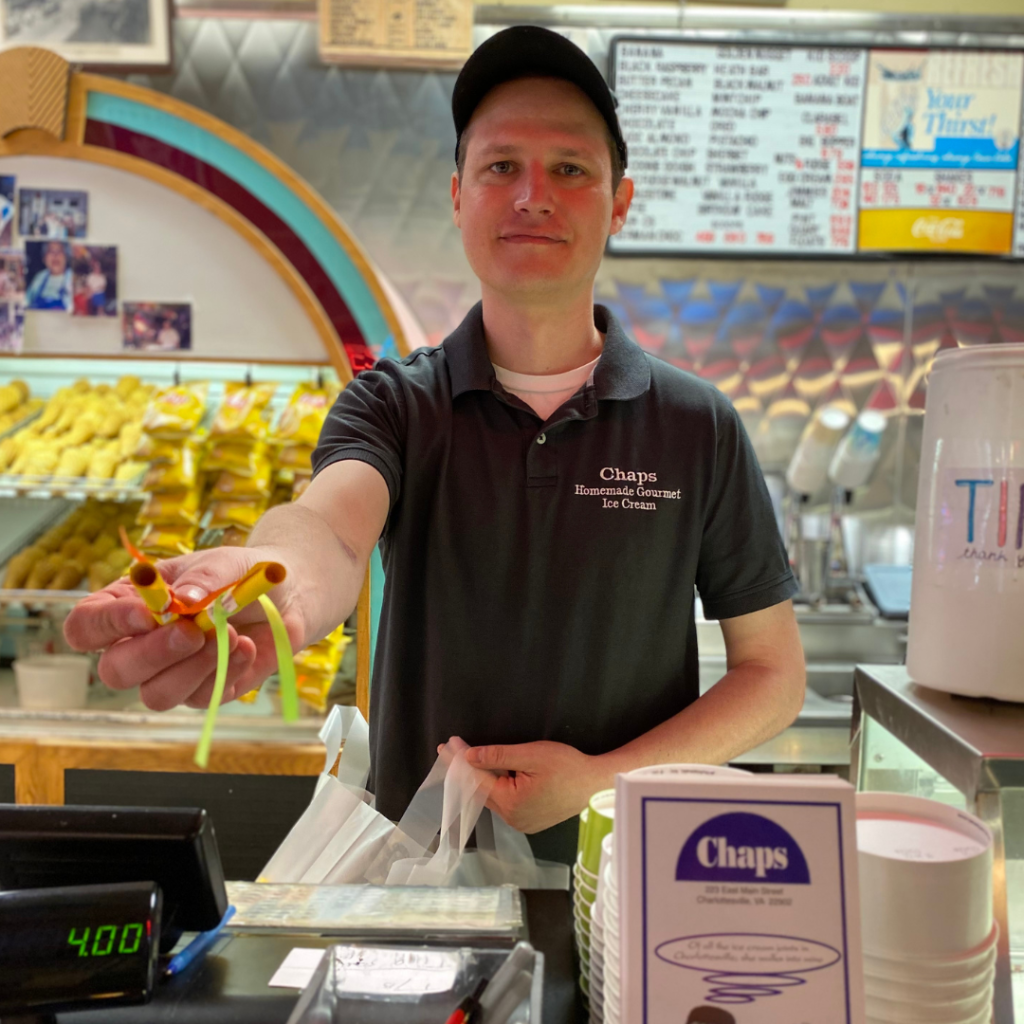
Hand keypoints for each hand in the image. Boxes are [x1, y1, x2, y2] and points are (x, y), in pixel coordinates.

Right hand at [63, 546, 301, 710]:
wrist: (286, 593)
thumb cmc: (240, 573)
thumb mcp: (223, 563)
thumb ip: (203, 578)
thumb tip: (184, 602)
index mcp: (127, 606)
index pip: (85, 627)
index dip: (107, 626)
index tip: (148, 613)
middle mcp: (140, 645)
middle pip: (114, 671)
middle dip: (153, 653)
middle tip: (192, 632)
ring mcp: (171, 673)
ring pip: (156, 695)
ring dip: (193, 667)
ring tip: (229, 635)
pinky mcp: (206, 690)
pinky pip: (202, 698)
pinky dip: (226, 670)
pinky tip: (246, 645)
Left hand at [462, 740, 609, 833]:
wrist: (596, 785)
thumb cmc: (568, 766)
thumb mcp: (531, 755)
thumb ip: (498, 757)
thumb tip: (469, 756)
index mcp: (511, 803)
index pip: (476, 780)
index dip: (459, 761)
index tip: (446, 746)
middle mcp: (512, 818)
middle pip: (480, 791)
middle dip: (465, 768)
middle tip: (451, 748)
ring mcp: (521, 822)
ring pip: (492, 797)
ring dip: (480, 777)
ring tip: (467, 757)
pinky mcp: (529, 820)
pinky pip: (504, 802)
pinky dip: (494, 786)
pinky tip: (490, 772)